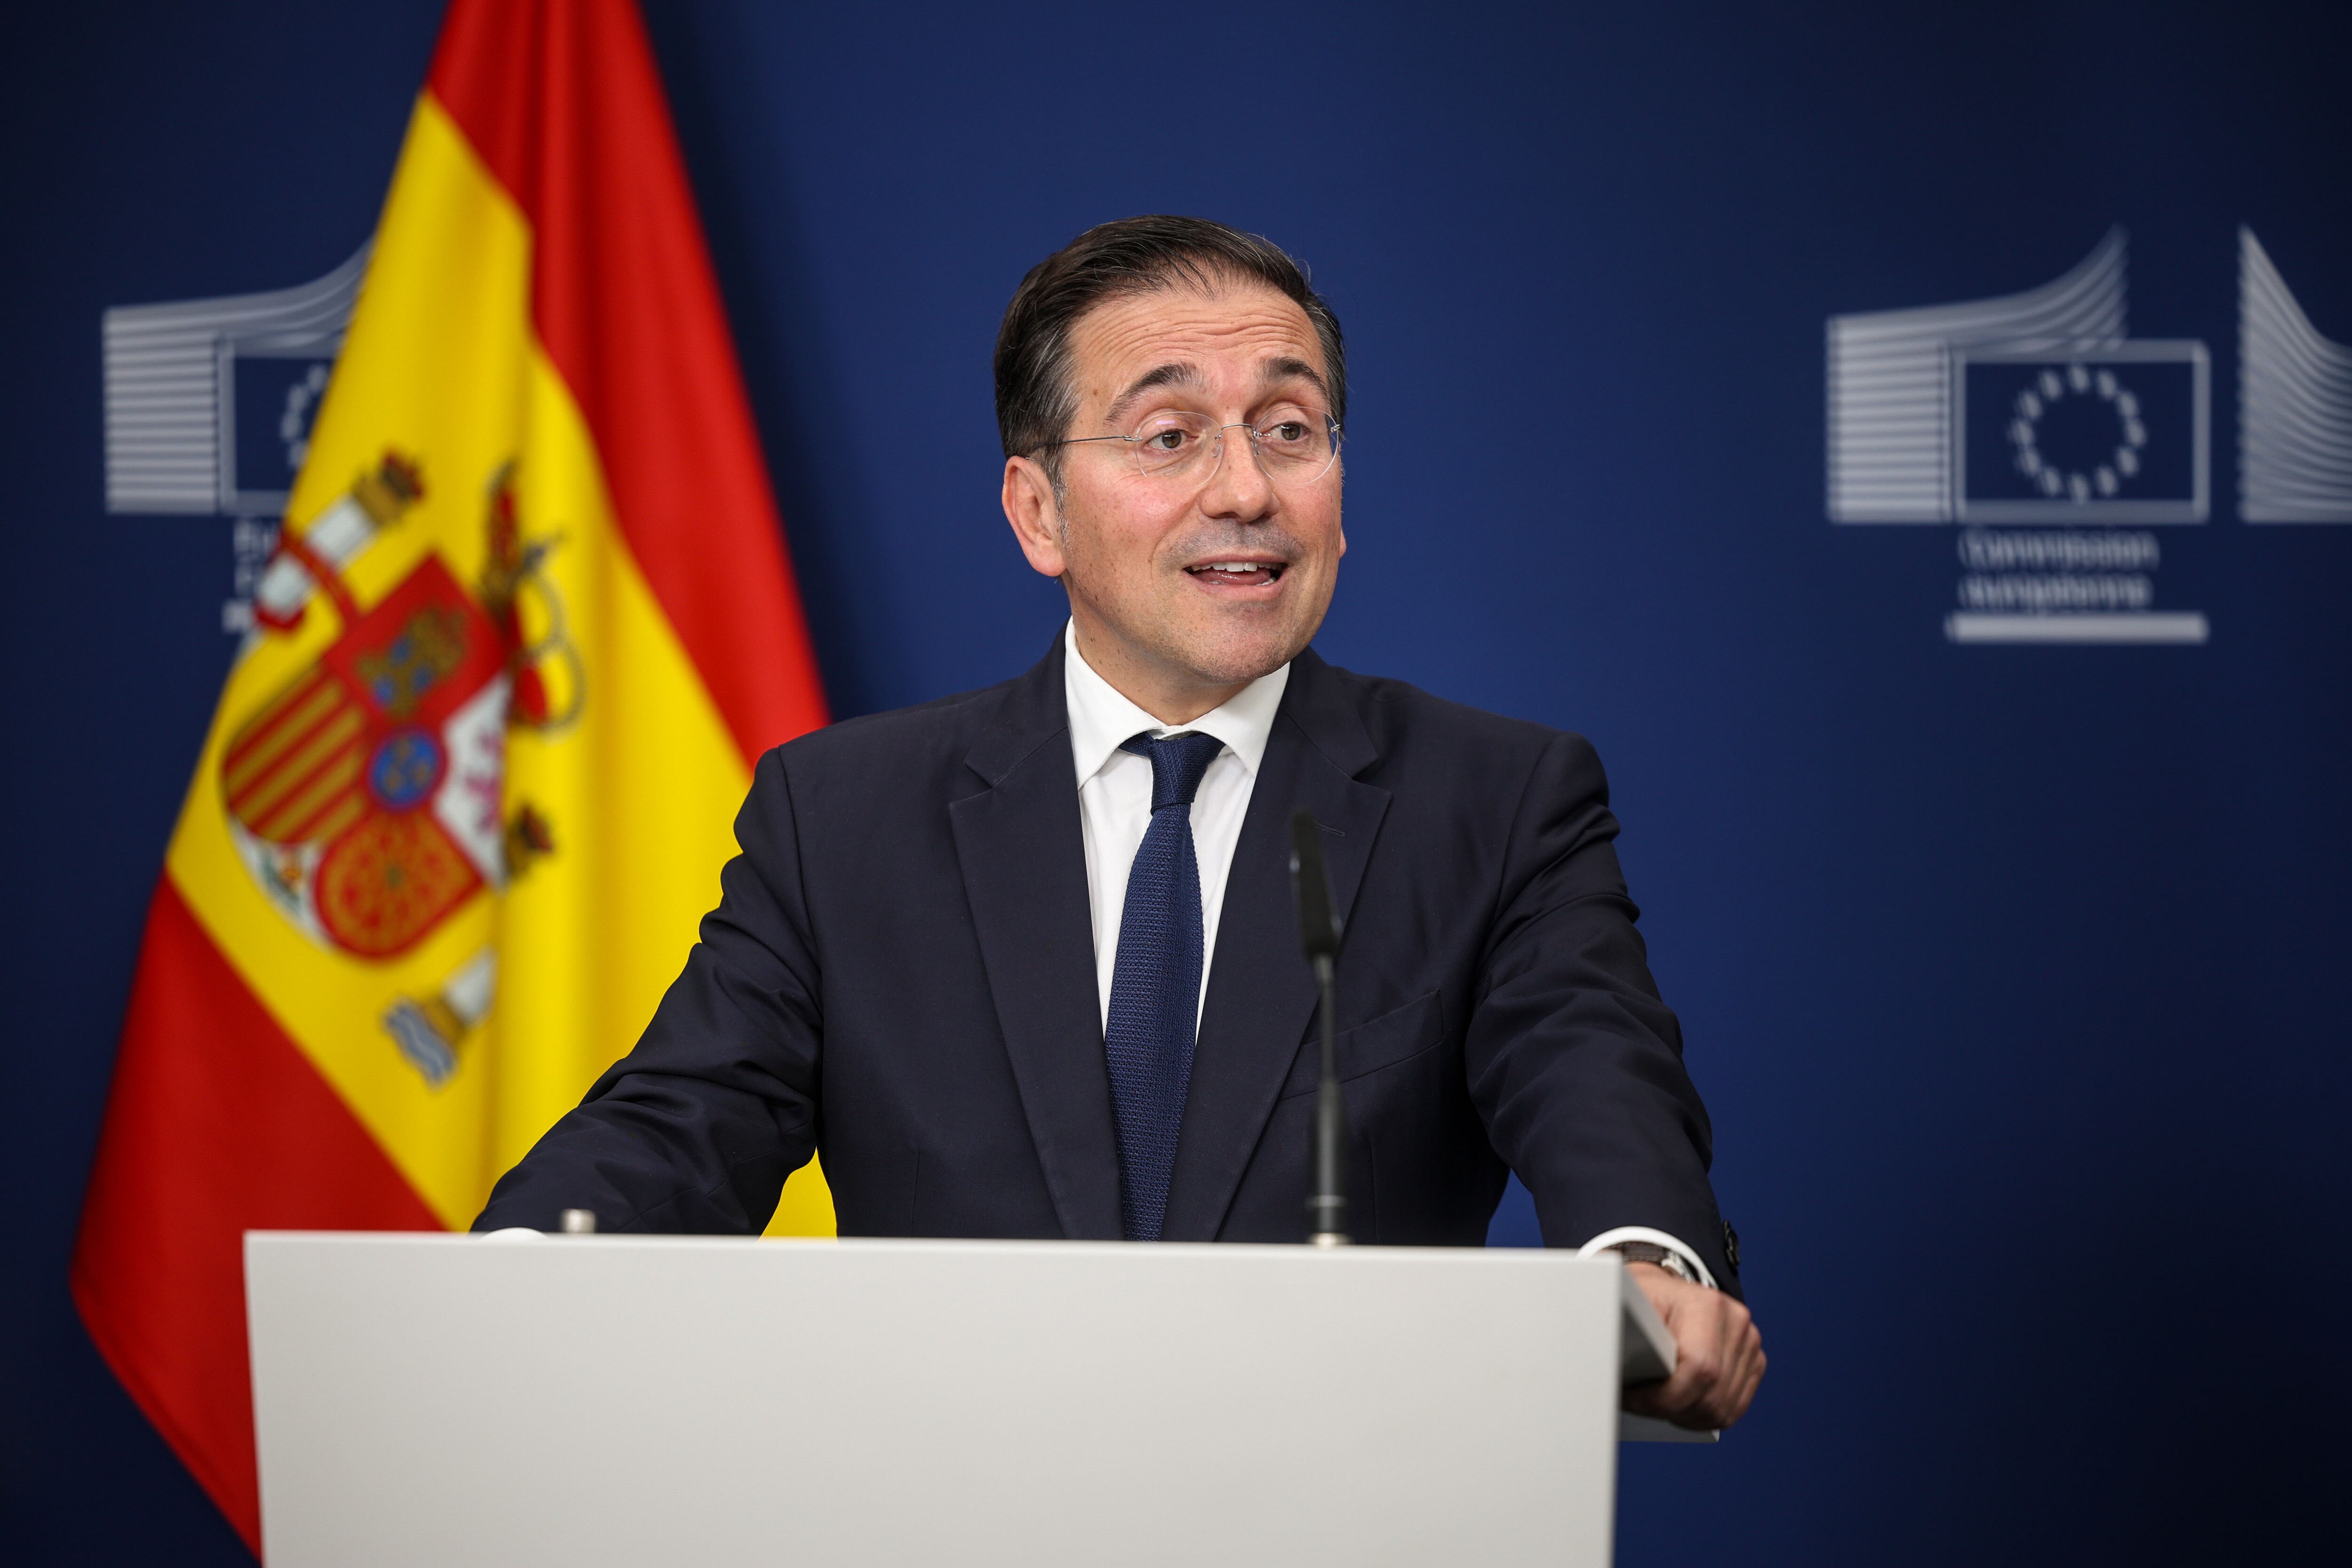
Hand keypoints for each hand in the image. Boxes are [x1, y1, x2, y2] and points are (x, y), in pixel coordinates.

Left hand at [1622, 1262, 1765, 1429]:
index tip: (1632, 1398)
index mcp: (1707, 1305)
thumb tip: (1609, 1356)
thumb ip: (1622, 1327)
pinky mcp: (1753, 1360)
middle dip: (1670, 1410)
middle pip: (1711, 1396)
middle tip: (1638, 1403)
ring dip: (1686, 1416)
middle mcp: (1736, 1321)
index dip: (1664, 1396)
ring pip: (1723, 1409)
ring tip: (1656, 1404)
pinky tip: (1680, 1406)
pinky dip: (1705, 1416)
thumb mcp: (1626, 1303)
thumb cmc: (1643, 1297)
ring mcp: (1749, 1341)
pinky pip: (1733, 1408)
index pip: (1699, 1369)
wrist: (1664, 1291)